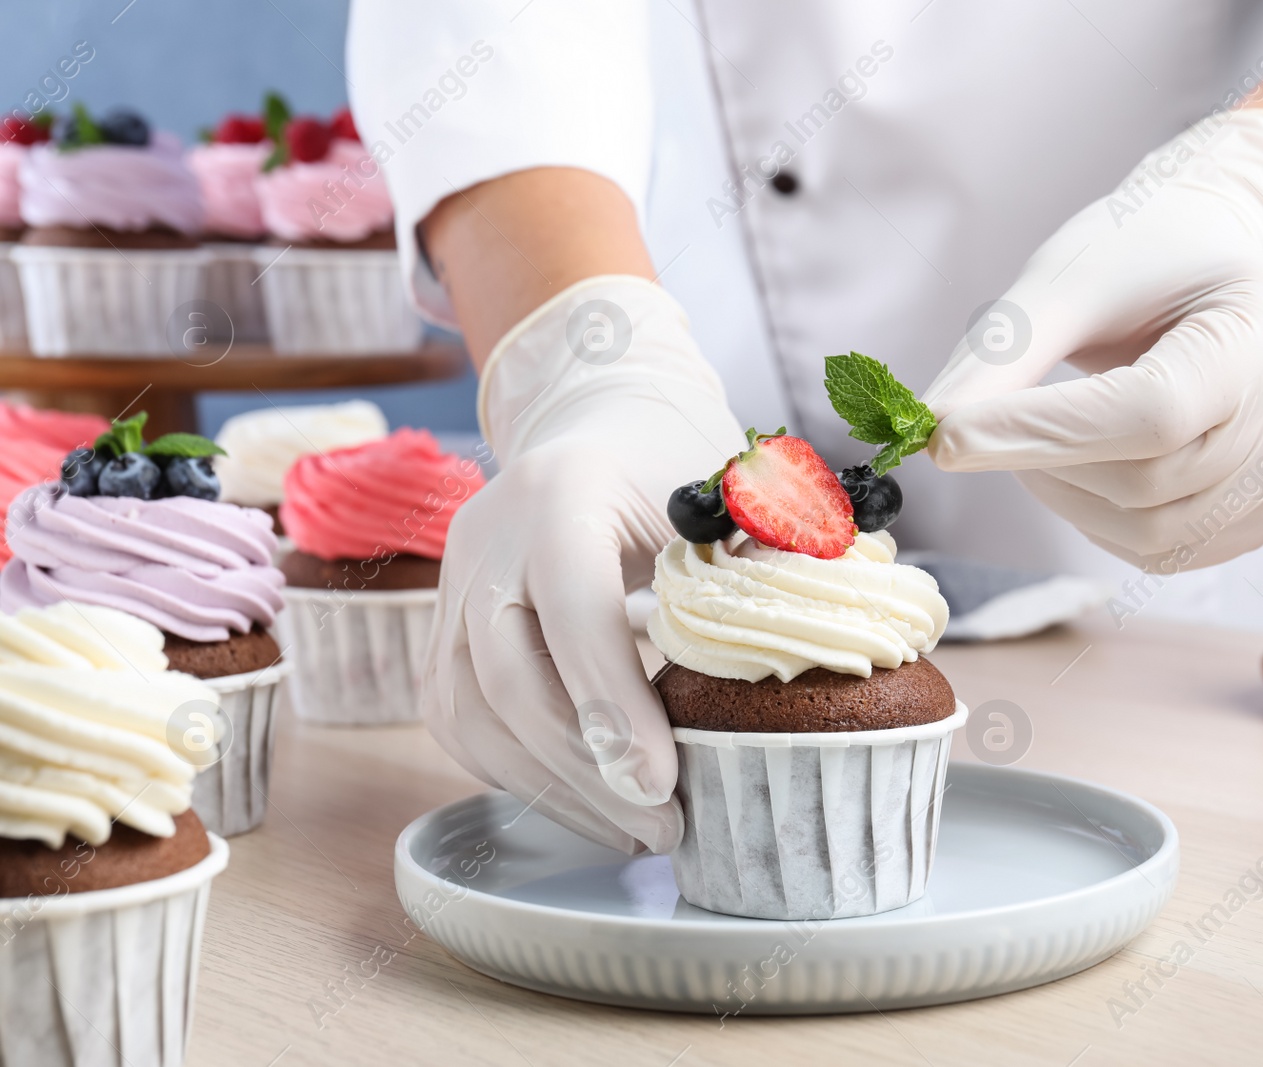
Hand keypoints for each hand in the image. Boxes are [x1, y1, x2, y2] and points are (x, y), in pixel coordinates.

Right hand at [428, 276, 743, 853]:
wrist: (596, 425)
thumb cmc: (670, 465)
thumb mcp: (724, 495)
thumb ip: (759, 563)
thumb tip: (814, 653)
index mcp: (560, 494)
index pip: (574, 612)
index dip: (613, 705)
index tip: (663, 783)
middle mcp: (487, 539)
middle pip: (509, 679)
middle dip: (585, 771)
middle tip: (662, 828)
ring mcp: (452, 584)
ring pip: (470, 713)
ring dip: (550, 787)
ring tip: (631, 831)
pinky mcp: (442, 627)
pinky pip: (458, 719)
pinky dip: (517, 772)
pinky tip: (585, 801)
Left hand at [922, 109, 1262, 570]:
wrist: (1223, 258)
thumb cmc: (1144, 252)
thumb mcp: (1070, 278)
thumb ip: (1004, 356)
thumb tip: (931, 431)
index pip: (1153, 412)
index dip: (1043, 434)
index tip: (947, 437)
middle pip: (1153, 480)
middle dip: (1048, 464)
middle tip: (985, 431)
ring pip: (1159, 532)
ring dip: (1071, 501)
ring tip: (1040, 445)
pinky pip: (1174, 550)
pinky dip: (1108, 522)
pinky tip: (1089, 469)